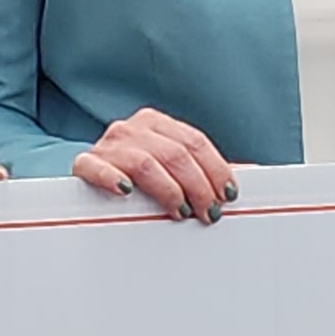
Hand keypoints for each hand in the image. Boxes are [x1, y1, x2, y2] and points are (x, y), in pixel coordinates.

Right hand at [74, 107, 237, 220]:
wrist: (88, 180)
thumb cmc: (135, 177)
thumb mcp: (171, 168)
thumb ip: (203, 171)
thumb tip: (249, 173)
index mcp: (156, 124)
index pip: (195, 142)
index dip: (216, 169)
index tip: (228, 194)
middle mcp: (132, 129)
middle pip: (175, 154)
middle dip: (199, 186)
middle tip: (209, 212)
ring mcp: (108, 145)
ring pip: (146, 163)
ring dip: (169, 190)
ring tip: (180, 211)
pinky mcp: (85, 164)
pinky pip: (96, 167)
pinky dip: (112, 178)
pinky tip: (126, 192)